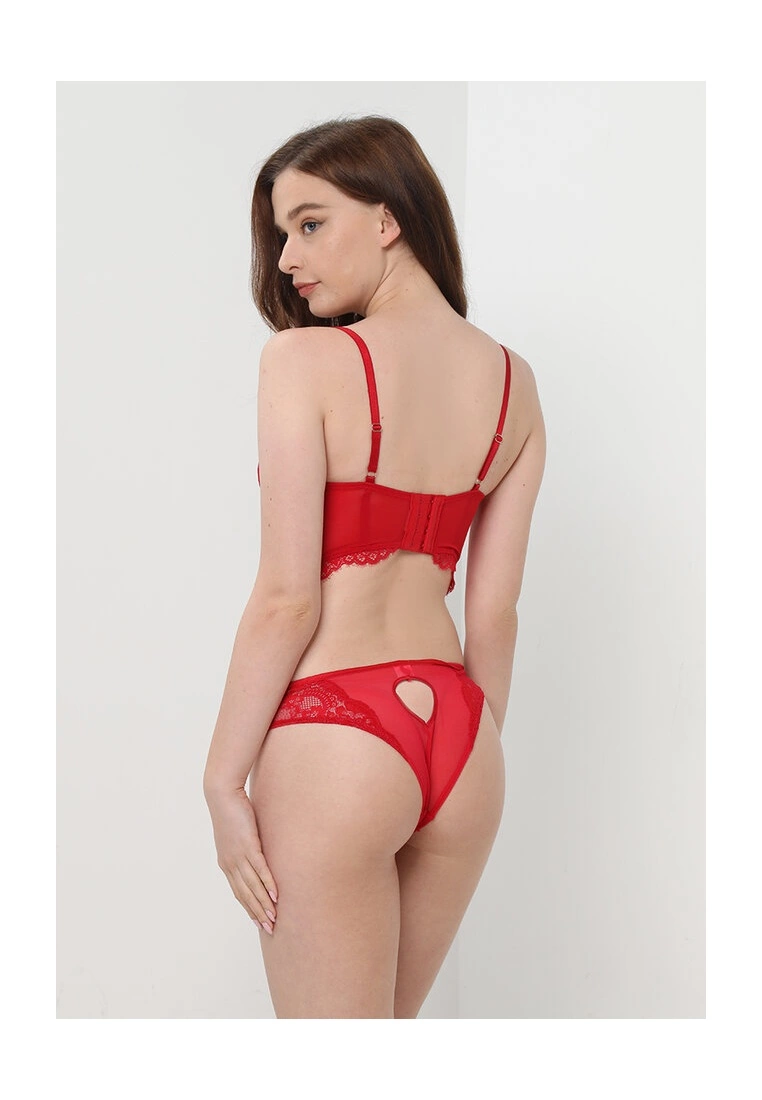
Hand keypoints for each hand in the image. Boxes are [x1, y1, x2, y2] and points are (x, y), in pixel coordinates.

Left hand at [204, 785, 278, 932]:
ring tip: (274, 918)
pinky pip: (259, 869)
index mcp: (226, 863)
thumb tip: (257, 853)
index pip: (238, 892)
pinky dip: (267, 884)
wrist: (222, 794)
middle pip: (245, 894)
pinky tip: (275, 895)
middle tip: (270, 929)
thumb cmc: (231, 811)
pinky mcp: (248, 845)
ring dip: (264, 904)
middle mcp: (230, 863)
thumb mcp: (237, 834)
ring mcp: (239, 855)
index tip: (259, 922)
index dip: (249, 908)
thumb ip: (245, 847)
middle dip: (257, 913)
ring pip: (253, 886)